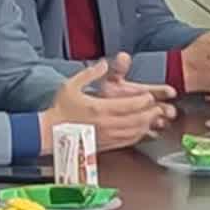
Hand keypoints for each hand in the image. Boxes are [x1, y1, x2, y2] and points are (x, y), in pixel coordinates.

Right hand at [38, 60, 169, 152]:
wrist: (50, 132)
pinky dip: (139, 135)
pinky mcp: (107, 145)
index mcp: (99, 108)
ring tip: (154, 118)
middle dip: (151, 113)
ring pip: (135, 132)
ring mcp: (108, 136)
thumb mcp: (71, 86)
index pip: (130, 105)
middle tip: (158, 107)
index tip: (149, 96)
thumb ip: (89, 74)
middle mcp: (106, 124)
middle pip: (138, 119)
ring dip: (148, 124)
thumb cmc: (60, 109)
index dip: (144, 100)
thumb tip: (104, 63)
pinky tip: (142, 129)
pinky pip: (129, 141)